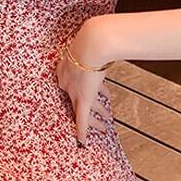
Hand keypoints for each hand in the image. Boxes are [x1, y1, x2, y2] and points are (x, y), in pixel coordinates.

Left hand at [55, 19, 114, 144]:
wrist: (93, 43)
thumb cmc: (95, 39)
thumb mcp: (94, 44)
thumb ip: (101, 47)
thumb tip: (115, 41)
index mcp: (66, 68)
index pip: (74, 84)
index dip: (88, 90)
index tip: (98, 93)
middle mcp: (67, 83)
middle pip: (76, 101)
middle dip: (94, 109)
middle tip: (102, 114)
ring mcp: (74, 93)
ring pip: (84, 112)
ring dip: (97, 120)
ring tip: (105, 125)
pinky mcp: (83, 100)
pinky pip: (82, 121)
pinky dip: (83, 132)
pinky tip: (84, 141)